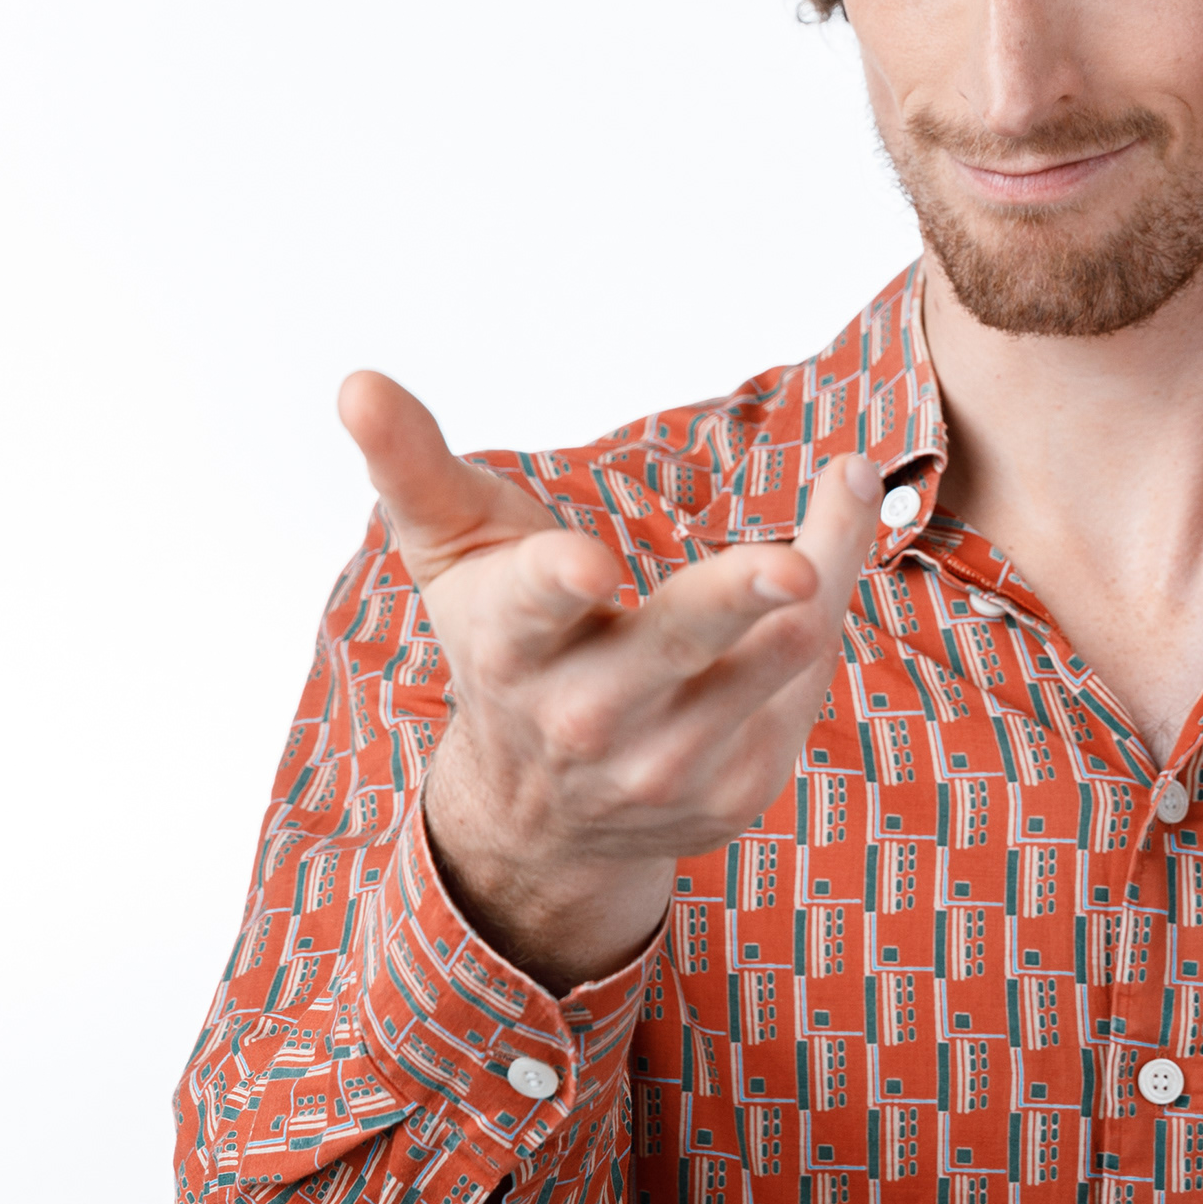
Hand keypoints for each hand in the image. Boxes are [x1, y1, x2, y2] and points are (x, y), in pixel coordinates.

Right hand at [337, 370, 877, 991]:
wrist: (540, 821)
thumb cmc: (503, 645)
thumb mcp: (452, 557)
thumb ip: (410, 464)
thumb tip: (357, 381)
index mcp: (510, 645)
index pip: (533, 609)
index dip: (558, 583)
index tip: (591, 563)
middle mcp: (587, 718)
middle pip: (677, 643)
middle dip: (736, 597)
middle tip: (793, 566)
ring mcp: (668, 764)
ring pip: (776, 654)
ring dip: (823, 564)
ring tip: (846, 488)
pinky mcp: (737, 790)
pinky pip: (808, 682)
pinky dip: (827, 607)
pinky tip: (825, 563)